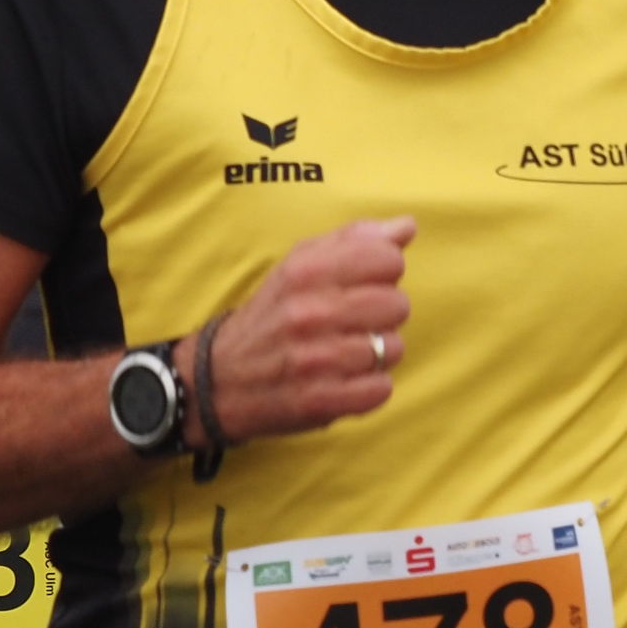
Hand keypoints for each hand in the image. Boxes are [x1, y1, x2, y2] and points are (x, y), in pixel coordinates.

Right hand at [200, 219, 413, 442]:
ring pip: (392, 348)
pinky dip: (370, 387)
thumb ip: (354, 240)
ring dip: (376, 353)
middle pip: (398, 304)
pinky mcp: (321, 401)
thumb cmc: (272, 315)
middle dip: (383, 314)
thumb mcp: (299, 265)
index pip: (387, 258)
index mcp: (305, 272)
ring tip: (347, 352)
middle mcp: (309, 313)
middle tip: (354, 322)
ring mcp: (316, 360)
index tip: (364, 283)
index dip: (384, 271)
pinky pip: (381, 388)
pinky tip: (347, 379)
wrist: (220, 379)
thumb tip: (407, 226)